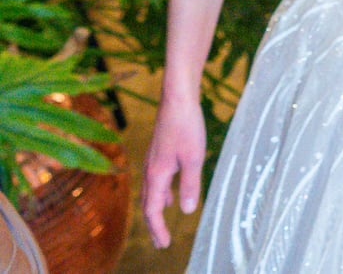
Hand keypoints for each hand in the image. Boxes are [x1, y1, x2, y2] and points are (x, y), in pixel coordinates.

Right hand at [142, 93, 206, 247]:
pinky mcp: (158, 152)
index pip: (152, 210)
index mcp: (156, 174)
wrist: (177, 98)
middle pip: (148, 204)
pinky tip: (168, 195)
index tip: (164, 244)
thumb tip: (187, 211)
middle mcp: (149, 169)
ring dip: (155, 209)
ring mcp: (151, 160)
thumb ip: (189, 185)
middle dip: (154, 224)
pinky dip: (159, 194)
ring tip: (162, 222)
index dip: (158, 229)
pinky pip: (155, 181)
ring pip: (150, 192)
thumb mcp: (193, 158)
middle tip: (161, 242)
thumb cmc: (187, 126)